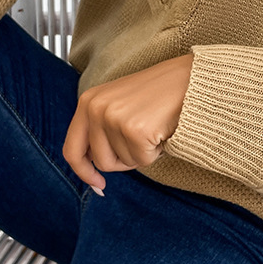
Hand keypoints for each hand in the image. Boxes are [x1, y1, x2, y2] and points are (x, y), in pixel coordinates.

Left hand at [62, 53, 193, 191]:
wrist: (191, 79)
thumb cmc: (158, 94)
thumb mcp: (118, 105)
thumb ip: (99, 129)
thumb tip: (91, 168)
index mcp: (88, 101)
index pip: (72, 149)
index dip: (83, 172)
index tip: (97, 184)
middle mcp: (96, 108)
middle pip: (101, 162)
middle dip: (123, 160)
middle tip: (142, 139)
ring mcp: (114, 118)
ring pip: (123, 163)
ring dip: (141, 153)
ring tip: (153, 127)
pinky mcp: (135, 129)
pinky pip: (143, 161)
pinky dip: (156, 152)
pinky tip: (162, 130)